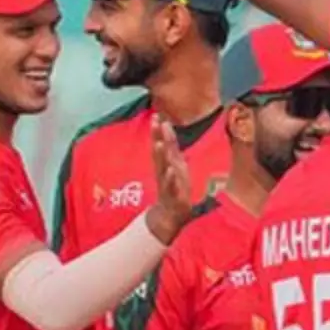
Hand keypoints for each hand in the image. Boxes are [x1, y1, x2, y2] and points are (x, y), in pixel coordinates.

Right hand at [146, 115, 192, 244]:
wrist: (171, 214)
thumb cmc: (174, 187)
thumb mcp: (175, 165)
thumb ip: (172, 148)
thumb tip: (168, 127)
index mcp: (167, 164)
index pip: (162, 144)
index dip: (159, 131)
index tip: (157, 115)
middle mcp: (164, 171)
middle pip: (159, 152)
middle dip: (157, 137)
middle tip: (154, 122)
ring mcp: (167, 183)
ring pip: (162, 167)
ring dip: (161, 155)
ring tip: (159, 143)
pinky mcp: (172, 195)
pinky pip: (170, 186)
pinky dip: (170, 178)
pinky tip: (170, 171)